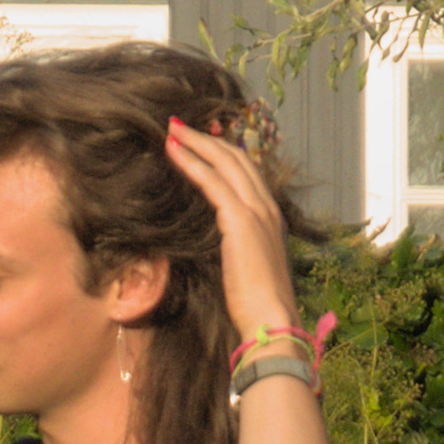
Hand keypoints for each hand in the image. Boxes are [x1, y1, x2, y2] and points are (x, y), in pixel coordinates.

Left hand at [161, 115, 304, 342]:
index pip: (248, 172)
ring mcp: (257, 210)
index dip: (224, 152)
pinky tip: (172, 151)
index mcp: (271, 216)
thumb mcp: (246, 265)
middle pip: (238, 157)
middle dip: (208, 137)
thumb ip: (235, 246)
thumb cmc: (255, 302)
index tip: (200, 141)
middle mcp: (268, 206)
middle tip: (179, 126)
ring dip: (197, 142)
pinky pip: (213, 181)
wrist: (271, 317)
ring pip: (225, 161)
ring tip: (171, 130)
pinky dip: (191, 162)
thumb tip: (218, 243)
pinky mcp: (241, 220)